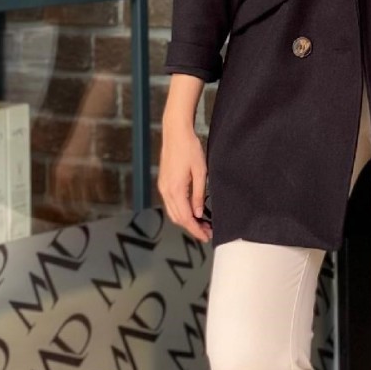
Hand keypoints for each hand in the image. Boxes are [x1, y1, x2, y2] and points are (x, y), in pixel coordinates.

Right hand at [157, 120, 212, 242]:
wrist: (176, 133)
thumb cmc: (190, 149)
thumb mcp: (201, 172)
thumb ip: (199, 195)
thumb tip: (198, 213)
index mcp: (176, 189)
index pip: (185, 217)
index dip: (196, 229)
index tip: (206, 236)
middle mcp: (166, 191)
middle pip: (177, 218)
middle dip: (192, 227)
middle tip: (208, 231)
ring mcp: (163, 187)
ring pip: (173, 211)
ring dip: (186, 220)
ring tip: (202, 223)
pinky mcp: (163, 182)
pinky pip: (171, 203)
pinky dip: (181, 210)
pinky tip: (192, 210)